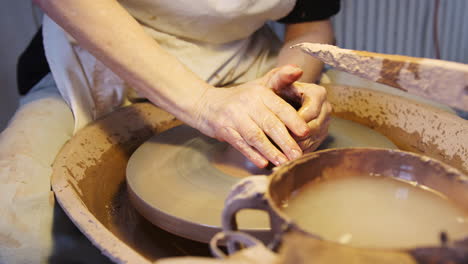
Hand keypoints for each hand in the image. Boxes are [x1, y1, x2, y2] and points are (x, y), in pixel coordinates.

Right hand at [193, 65, 330, 167]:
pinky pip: (241, 144)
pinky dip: (252, 154)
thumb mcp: (260, 84)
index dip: (293, 120)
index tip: (306, 132)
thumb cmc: (241, 97)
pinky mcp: (224, 130)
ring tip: (284, 163)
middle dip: (285, 141)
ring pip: (255, 136)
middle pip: (269, 124)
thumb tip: (298, 70)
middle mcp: (247, 103)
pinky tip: (263, 163)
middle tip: (298, 155)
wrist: (207, 104)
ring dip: (270, 151)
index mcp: (259, 92)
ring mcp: (234, 118)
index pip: (279, 107)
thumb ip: (281, 78)